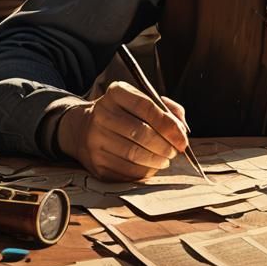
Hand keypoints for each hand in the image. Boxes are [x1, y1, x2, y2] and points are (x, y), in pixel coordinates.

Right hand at [56, 81, 188, 181]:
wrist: (84, 129)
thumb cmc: (123, 114)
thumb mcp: (140, 100)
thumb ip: (166, 109)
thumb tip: (182, 128)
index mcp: (116, 93)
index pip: (146, 106)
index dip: (168, 124)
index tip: (182, 137)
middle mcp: (102, 114)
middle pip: (141, 132)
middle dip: (165, 145)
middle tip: (176, 151)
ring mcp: (96, 140)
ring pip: (134, 154)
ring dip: (156, 160)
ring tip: (166, 159)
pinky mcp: (95, 163)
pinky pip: (125, 171)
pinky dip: (144, 172)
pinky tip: (151, 167)